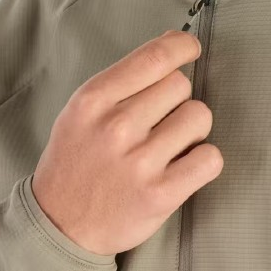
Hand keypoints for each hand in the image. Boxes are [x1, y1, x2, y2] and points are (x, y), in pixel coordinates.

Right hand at [32, 30, 223, 255]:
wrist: (60, 224)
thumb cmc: (76, 158)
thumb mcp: (83, 108)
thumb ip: (123, 79)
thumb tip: (172, 46)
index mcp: (94, 99)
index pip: (154, 57)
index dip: (181, 46)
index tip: (190, 48)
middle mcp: (117, 127)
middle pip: (181, 84)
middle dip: (176, 97)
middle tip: (159, 118)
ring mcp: (140, 162)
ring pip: (199, 116)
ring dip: (191, 128)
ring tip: (169, 143)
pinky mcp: (160, 194)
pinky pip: (210, 158)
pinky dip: (203, 159)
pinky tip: (184, 164)